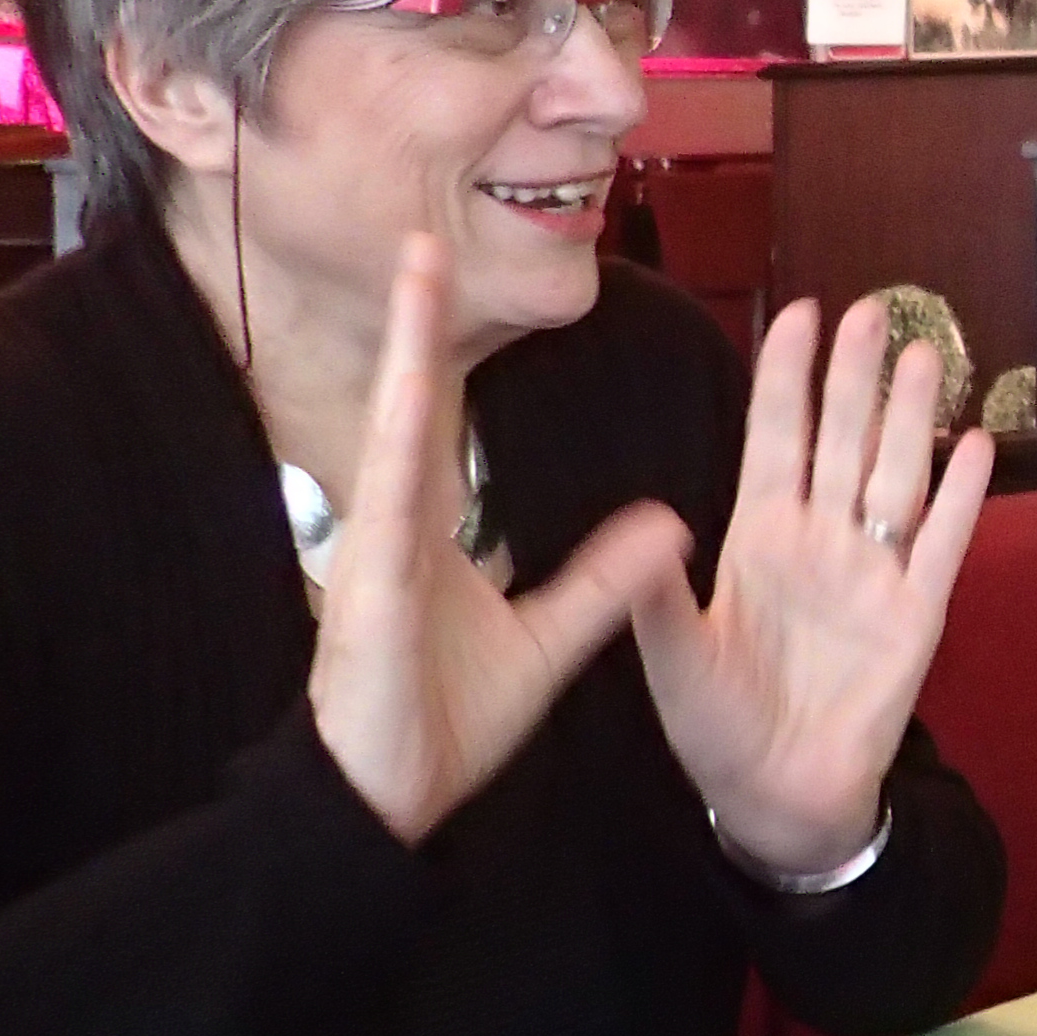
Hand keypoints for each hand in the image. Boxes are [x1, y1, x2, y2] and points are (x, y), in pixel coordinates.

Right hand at [312, 237, 689, 845]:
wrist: (388, 801)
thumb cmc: (443, 723)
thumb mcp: (549, 642)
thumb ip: (605, 579)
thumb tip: (670, 522)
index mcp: (431, 532)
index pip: (444, 422)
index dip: (450, 353)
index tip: (457, 280)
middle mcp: (400, 527)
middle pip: (413, 404)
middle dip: (419, 322)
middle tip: (426, 234)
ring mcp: (376, 553)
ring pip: (394, 429)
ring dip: (404, 348)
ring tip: (413, 267)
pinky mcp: (366, 593)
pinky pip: (388, 508)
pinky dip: (394, 446)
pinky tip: (403, 391)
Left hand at [631, 294, 995, 877]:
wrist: (777, 795)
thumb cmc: (717, 725)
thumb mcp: (670, 660)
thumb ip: (657, 596)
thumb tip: (652, 523)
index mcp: (758, 538)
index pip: (775, 438)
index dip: (787, 377)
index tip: (800, 313)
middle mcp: (820, 540)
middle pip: (842, 440)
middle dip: (855, 375)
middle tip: (873, 309)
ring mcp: (873, 572)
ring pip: (896, 475)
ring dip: (910, 417)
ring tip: (924, 354)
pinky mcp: (917, 614)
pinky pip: (943, 544)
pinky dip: (963, 496)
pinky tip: (977, 444)